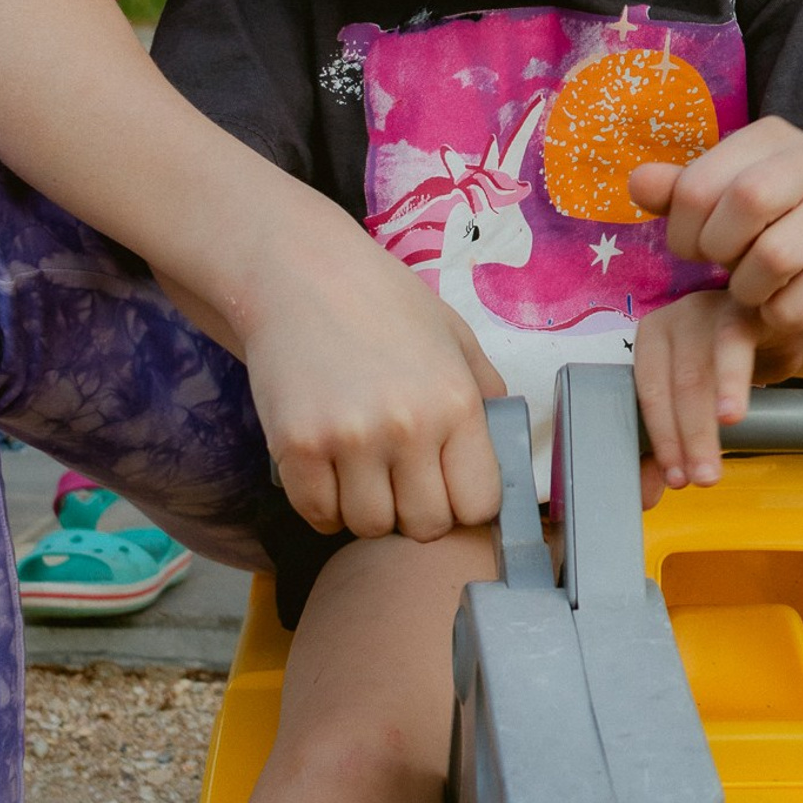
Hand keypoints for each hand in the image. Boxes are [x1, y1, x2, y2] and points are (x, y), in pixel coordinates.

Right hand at [224, 205, 504, 540]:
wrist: (302, 275)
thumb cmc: (385, 304)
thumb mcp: (456, 338)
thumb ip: (486, 396)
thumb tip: (508, 453)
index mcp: (457, 402)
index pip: (479, 504)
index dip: (465, 503)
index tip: (449, 486)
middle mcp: (409, 427)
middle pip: (426, 526)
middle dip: (418, 513)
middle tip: (403, 481)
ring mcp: (349, 439)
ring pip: (370, 527)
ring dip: (369, 511)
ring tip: (365, 473)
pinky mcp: (295, 447)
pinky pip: (316, 514)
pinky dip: (324, 507)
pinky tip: (329, 475)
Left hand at [628, 116, 802, 337]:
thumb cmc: (777, 225)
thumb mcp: (725, 201)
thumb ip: (680, 192)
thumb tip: (638, 183)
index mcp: (773, 137)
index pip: (700, 182)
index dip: (681, 227)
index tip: (694, 245)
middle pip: (746, 201)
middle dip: (717, 248)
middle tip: (723, 264)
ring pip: (774, 256)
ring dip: (747, 287)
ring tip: (753, 285)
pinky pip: (797, 303)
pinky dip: (776, 316)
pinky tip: (783, 303)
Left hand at [632, 290, 761, 491]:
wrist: (779, 327)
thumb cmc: (731, 365)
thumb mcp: (701, 403)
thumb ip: (673, 443)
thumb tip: (648, 495)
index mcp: (653, 339)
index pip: (649, 394)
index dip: (661, 440)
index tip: (674, 479)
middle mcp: (676, 318)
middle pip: (674, 386)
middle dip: (685, 440)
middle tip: (699, 481)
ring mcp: (710, 309)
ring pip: (700, 371)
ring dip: (703, 425)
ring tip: (712, 468)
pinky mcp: (746, 309)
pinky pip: (734, 345)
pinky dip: (730, 384)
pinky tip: (731, 416)